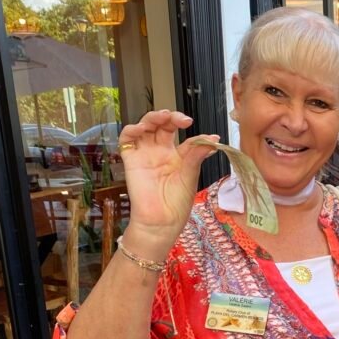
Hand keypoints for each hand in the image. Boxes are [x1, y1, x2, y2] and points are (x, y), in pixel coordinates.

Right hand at [117, 110, 219, 252]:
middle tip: (179, 119)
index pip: (180, 133)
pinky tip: (141, 128)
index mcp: (176, 155)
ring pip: (144, 127)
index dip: (187, 128)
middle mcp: (159, 152)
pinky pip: (126, 140)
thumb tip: (212, 139)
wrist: (161, 221)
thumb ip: (197, 155)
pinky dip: (131, 130)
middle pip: (161, 125)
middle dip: (169, 117)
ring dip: (151, 118)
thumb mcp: (190, 175)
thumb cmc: (177, 203)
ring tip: (162, 117)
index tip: (202, 131)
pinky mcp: (131, 160)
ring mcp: (145, 154)